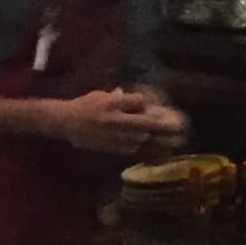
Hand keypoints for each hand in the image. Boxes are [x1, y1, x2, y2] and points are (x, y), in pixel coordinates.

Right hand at [51, 89, 181, 157]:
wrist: (67, 123)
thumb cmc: (84, 105)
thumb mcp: (101, 95)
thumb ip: (118, 98)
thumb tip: (138, 101)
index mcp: (113, 104)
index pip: (139, 102)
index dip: (145, 103)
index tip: (150, 105)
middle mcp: (115, 120)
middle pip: (146, 123)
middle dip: (163, 126)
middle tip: (178, 128)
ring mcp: (114, 135)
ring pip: (141, 138)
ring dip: (152, 138)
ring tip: (165, 139)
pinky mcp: (111, 147)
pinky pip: (131, 148)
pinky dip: (140, 146)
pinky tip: (145, 145)